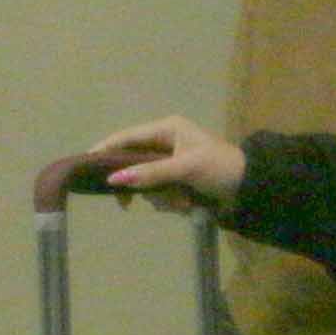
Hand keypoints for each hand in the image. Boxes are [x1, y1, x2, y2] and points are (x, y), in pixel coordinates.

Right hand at [89, 116, 246, 212]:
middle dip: (140, 185)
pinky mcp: (178, 181)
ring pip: (146, 182)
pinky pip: (159, 193)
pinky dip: (170, 202)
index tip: (85, 164)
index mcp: (167, 129)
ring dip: (160, 197)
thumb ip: (150, 173)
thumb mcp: (185, 168)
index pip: (127, 137)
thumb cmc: (219, 169)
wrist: (250, 189)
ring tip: (182, 203)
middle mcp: (166, 143)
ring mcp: (171, 163)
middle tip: (127, 204)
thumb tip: (115, 180)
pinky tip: (187, 205)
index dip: (105, 150)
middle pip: (133, 163)